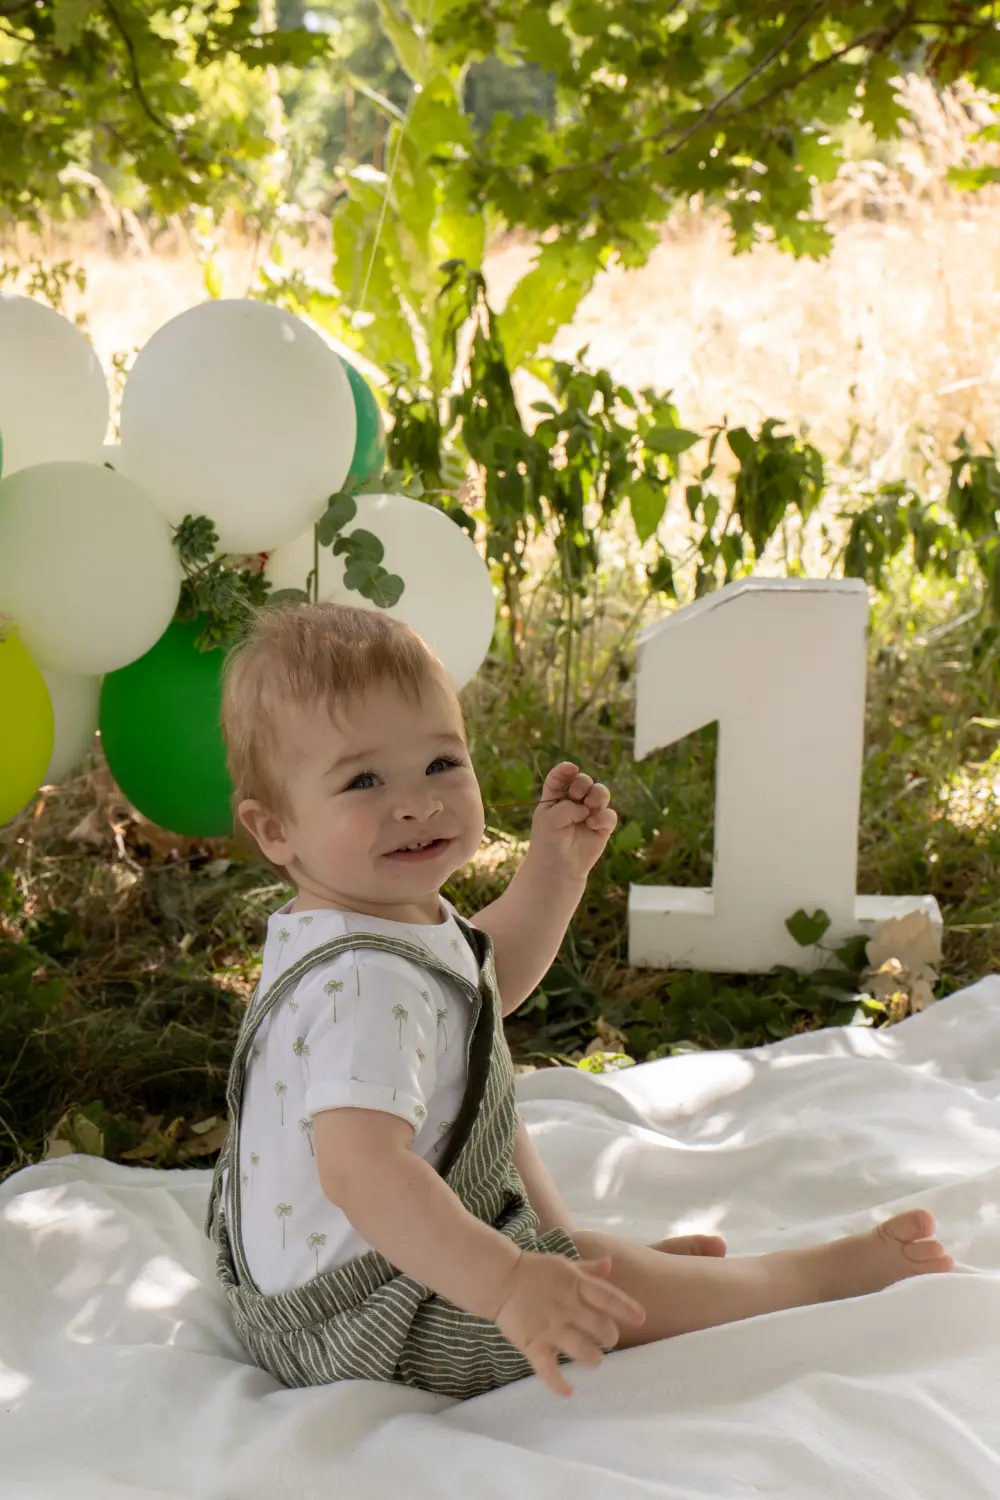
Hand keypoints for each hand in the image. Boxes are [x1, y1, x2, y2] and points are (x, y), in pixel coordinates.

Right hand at [490, 1250, 645, 1397]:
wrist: (499, 1279)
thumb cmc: (534, 1271)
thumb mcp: (563, 1264)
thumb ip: (588, 1269)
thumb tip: (610, 1264)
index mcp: (575, 1285)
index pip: (607, 1298)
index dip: (626, 1309)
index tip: (641, 1319)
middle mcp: (567, 1308)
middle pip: (600, 1328)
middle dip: (609, 1337)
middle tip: (607, 1339)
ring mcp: (551, 1328)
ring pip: (582, 1351)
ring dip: (593, 1359)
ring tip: (594, 1359)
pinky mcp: (533, 1345)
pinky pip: (548, 1370)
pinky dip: (558, 1385)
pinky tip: (568, 1392)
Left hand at [529, 762, 617, 880]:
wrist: (558, 867)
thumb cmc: (548, 842)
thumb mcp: (549, 821)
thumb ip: (566, 808)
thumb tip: (586, 808)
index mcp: (556, 797)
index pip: (560, 777)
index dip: (565, 770)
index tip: (571, 768)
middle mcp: (574, 801)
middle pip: (584, 781)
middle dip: (583, 783)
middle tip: (577, 795)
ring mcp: (590, 812)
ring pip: (601, 793)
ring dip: (597, 794)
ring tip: (589, 805)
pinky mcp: (602, 826)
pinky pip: (609, 815)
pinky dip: (603, 817)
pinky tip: (592, 824)